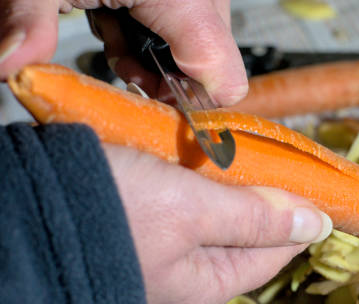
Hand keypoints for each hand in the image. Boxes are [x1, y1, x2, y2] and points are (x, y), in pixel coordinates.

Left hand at [0, 0, 247, 105]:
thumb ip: (23, 20)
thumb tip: (9, 68)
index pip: (225, 80)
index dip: (198, 110)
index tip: (165, 117)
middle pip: (213, 63)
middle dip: (168, 78)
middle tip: (123, 68)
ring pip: (201, 42)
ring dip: (158, 54)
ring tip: (117, 41)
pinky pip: (190, 19)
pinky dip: (156, 29)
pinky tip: (121, 20)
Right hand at [104, 143, 331, 303]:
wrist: (21, 215)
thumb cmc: (111, 215)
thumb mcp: (193, 209)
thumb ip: (255, 217)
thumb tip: (316, 225)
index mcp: (204, 287)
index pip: (271, 255)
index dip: (296, 221)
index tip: (310, 189)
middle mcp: (182, 283)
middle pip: (240, 240)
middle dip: (258, 202)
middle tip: (267, 164)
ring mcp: (155, 264)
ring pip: (208, 225)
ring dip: (222, 191)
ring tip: (230, 160)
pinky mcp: (130, 239)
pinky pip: (176, 217)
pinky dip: (189, 190)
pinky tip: (188, 168)